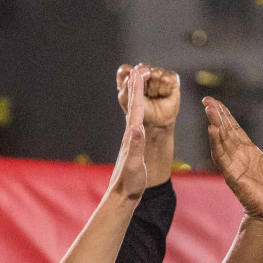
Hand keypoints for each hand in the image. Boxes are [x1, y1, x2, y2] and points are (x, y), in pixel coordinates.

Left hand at [106, 64, 148, 201]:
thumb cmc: (130, 182)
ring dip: (137, 96)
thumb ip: (136, 147)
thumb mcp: (135, 165)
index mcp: (132, 136)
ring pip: (134, 112)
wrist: (123, 194)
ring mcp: (131, 139)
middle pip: (134, 106)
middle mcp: (130, 135)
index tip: (139, 73)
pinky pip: (137, 121)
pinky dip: (140, 110)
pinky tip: (140, 108)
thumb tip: (137, 128)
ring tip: (138, 82)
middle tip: (138, 68)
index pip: (136, 109)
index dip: (138, 91)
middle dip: (136, 87)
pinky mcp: (133, 145)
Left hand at [117, 63, 179, 129]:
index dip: (127, 81)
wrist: (154, 121)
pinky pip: (167, 77)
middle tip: (144, 95)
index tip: (130, 92)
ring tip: (154, 95)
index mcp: (131, 74)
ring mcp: (159, 74)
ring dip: (154, 88)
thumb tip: (143, 69)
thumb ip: (128, 81)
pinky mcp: (172, 78)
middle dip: (142, 85)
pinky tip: (163, 94)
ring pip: (156, 72)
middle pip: (142, 68)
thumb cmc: (139, 110)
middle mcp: (145, 71)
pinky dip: (164, 89)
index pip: (124, 69)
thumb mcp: (126, 97)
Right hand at [204, 96, 262, 220]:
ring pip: (221, 142)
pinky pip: (222, 158)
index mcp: (249, 152)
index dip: (225, 115)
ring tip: (209, 110)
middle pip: (224, 131)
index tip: (214, 102)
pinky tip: (213, 130)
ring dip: (215, 125)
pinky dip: (216, 144)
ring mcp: (234, 165)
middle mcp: (239, 156)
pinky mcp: (233, 176)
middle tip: (207, 100)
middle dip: (216, 115)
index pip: (233, 129)